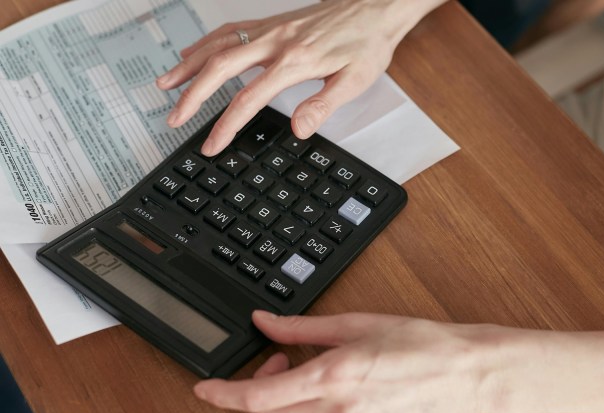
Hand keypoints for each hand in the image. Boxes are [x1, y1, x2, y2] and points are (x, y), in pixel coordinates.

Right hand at [156, 0, 443, 155]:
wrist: (376, 8)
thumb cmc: (367, 44)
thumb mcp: (355, 81)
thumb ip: (323, 105)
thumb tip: (298, 129)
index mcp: (294, 61)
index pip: (248, 99)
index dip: (226, 126)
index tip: (211, 145)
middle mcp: (275, 42)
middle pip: (220, 68)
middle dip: (192, 96)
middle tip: (174, 119)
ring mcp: (270, 29)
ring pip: (217, 44)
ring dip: (188, 65)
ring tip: (165, 85)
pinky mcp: (272, 23)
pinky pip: (229, 30)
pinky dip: (205, 42)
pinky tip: (193, 52)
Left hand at [194, 311, 508, 412]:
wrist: (463, 374)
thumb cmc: (419, 344)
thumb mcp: (356, 324)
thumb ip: (301, 328)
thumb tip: (265, 322)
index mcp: (332, 376)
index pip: (258, 396)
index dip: (223, 393)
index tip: (205, 387)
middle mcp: (337, 412)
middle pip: (269, 412)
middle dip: (263, 385)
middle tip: (283, 359)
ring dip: (287, 403)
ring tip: (311, 375)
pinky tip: (333, 394)